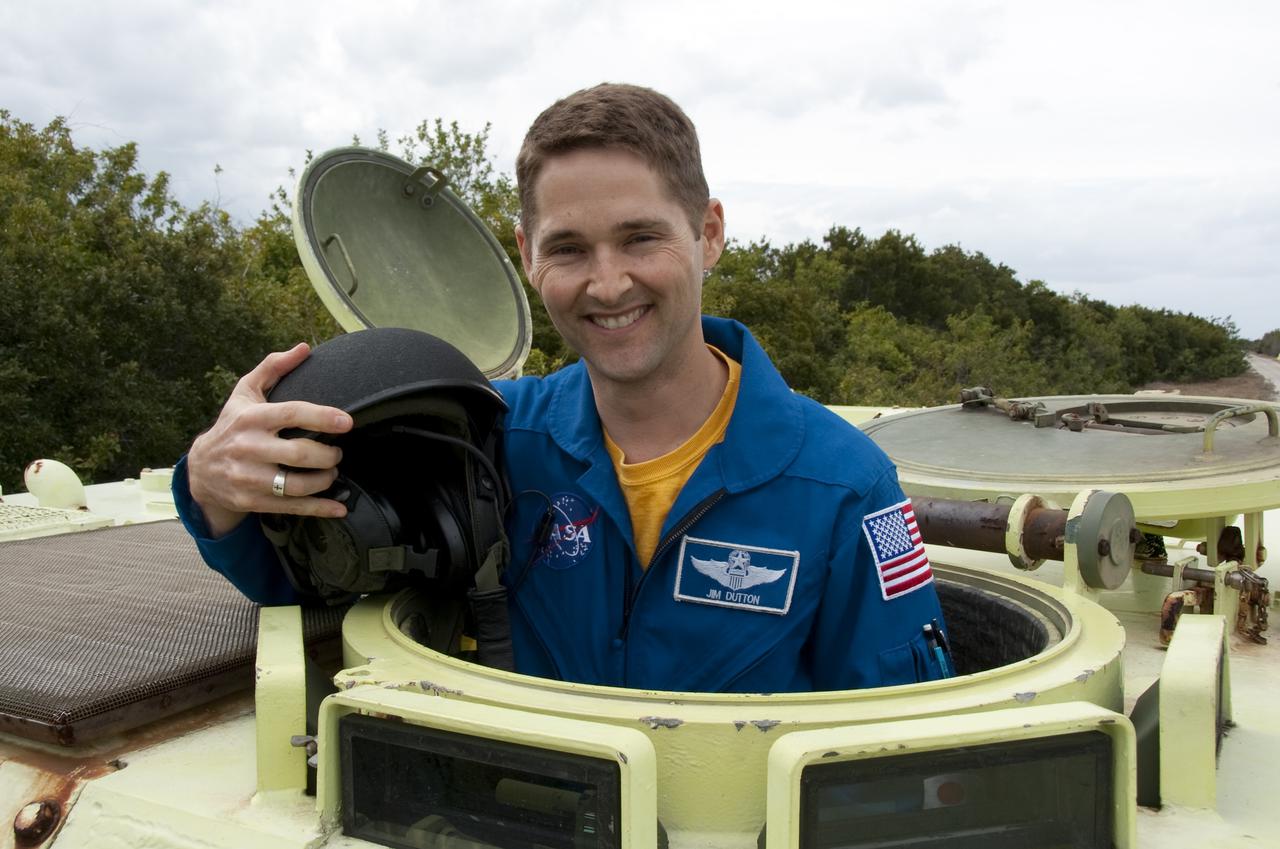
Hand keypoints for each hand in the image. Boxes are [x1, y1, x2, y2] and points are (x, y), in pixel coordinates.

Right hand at [187, 343, 353, 536]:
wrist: (200, 470)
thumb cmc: (231, 426)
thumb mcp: (244, 393)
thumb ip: (273, 368)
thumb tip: (303, 348)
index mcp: (251, 418)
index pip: (291, 413)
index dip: (322, 417)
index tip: (347, 421)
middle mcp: (248, 448)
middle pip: (299, 453)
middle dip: (328, 454)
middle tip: (337, 452)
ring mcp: (249, 477)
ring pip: (298, 484)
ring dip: (325, 480)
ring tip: (331, 472)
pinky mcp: (252, 501)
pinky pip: (292, 507)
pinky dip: (320, 508)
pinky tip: (338, 508)